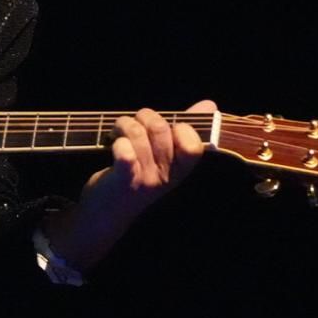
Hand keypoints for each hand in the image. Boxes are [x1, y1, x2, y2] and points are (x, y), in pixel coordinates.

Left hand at [84, 99, 215, 211]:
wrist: (107, 213)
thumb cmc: (138, 177)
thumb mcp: (164, 157)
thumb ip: (186, 130)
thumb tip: (210, 104)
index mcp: (180, 169)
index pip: (193, 146)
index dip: (182, 128)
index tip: (167, 128)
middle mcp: (166, 176)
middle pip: (160, 129)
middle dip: (144, 116)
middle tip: (133, 123)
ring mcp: (145, 180)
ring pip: (138, 133)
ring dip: (124, 124)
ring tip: (118, 131)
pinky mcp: (123, 181)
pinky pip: (125, 153)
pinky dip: (118, 142)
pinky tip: (114, 144)